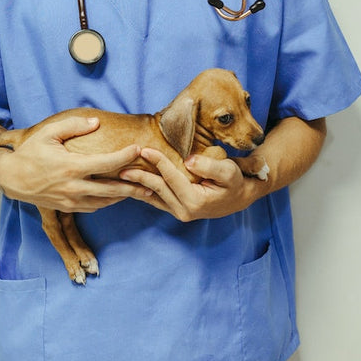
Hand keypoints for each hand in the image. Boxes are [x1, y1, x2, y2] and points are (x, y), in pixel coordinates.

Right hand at [0, 116, 151, 212]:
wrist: (12, 178)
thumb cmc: (30, 153)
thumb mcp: (49, 133)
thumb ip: (73, 125)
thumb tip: (96, 122)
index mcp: (72, 166)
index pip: (106, 163)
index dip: (125, 156)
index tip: (138, 149)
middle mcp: (74, 186)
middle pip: (112, 189)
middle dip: (134, 187)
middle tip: (152, 185)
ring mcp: (71, 200)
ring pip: (105, 201)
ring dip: (123, 196)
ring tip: (140, 192)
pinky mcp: (68, 208)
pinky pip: (93, 206)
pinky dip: (107, 202)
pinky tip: (116, 196)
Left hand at [119, 148, 260, 220]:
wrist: (239, 196)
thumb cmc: (234, 181)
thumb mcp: (228, 171)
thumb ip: (210, 166)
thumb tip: (189, 161)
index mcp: (195, 202)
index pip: (171, 178)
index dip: (158, 162)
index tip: (144, 148)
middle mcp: (184, 211)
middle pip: (157, 189)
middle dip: (140, 174)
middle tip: (122, 163)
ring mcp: (179, 213)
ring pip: (153, 196)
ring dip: (137, 184)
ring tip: (120, 173)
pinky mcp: (176, 209)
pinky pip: (156, 200)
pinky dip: (143, 190)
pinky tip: (131, 182)